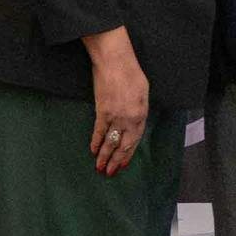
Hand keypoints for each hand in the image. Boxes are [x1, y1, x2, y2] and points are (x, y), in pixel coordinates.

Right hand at [83, 26, 147, 176]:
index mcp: (142, 114)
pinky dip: (95, 141)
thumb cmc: (132, 75)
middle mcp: (129, 119)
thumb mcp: (143, 94)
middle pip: (123, 144)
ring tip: (100, 168)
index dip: (129, 153)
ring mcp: (115, 116)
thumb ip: (139, 110)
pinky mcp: (102, 111)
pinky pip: (99, 131)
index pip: (135, 139)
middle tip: (110, 172)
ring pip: (109, 141)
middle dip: (116, 160)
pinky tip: (93, 151)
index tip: (123, 164)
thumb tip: (133, 121)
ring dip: (104, 156)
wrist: (115, 62)